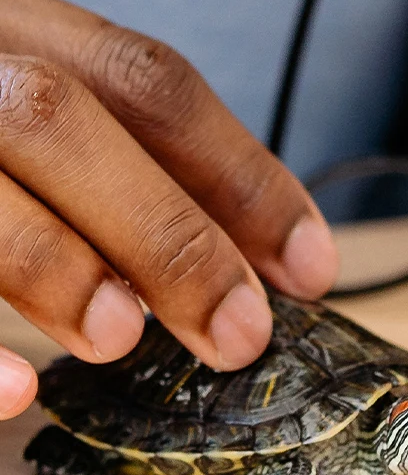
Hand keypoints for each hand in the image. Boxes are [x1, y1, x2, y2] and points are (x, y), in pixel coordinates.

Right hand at [0, 0, 338, 419]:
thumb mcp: (12, 82)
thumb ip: (106, 147)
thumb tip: (244, 253)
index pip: (147, 79)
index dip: (242, 173)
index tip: (310, 265)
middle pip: (58, 116)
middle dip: (166, 230)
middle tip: (239, 331)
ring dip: (55, 266)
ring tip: (122, 340)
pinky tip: (7, 394)